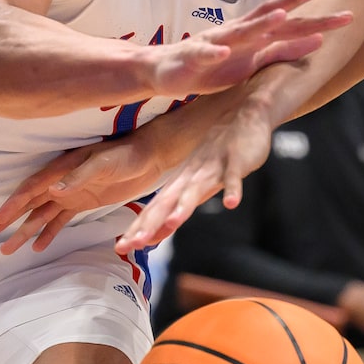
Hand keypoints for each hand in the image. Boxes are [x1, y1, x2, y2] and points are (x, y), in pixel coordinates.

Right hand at [0, 129, 165, 253]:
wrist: (150, 156)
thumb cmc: (126, 154)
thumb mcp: (104, 163)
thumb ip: (79, 176)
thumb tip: (52, 190)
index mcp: (63, 168)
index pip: (32, 188)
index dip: (13, 203)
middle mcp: (62, 181)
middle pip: (30, 202)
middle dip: (9, 218)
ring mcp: (72, 192)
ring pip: (42, 214)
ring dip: (25, 230)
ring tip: (7, 249)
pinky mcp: (85, 202)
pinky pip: (61, 220)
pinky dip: (48, 233)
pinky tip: (38, 247)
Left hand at [115, 94, 275, 254]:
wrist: (242, 115)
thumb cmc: (217, 153)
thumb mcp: (194, 184)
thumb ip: (176, 207)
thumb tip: (155, 234)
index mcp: (179, 183)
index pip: (154, 209)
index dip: (138, 228)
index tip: (121, 248)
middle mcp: (191, 176)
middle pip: (167, 202)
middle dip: (150, 224)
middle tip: (133, 244)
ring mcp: (213, 167)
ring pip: (196, 190)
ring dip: (184, 207)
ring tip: (173, 223)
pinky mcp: (236, 161)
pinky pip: (233, 177)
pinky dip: (233, 190)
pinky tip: (232, 203)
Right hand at [149, 0, 351, 96]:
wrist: (168, 72)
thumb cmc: (215, 66)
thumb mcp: (255, 61)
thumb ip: (284, 50)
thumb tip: (318, 41)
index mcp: (254, 35)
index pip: (290, 23)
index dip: (316, 17)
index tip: (346, 13)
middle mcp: (238, 32)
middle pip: (270, 15)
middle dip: (295, 3)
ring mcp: (216, 41)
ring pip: (241, 31)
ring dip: (260, 23)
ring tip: (281, 16)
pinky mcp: (194, 56)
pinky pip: (205, 53)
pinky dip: (214, 52)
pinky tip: (224, 51)